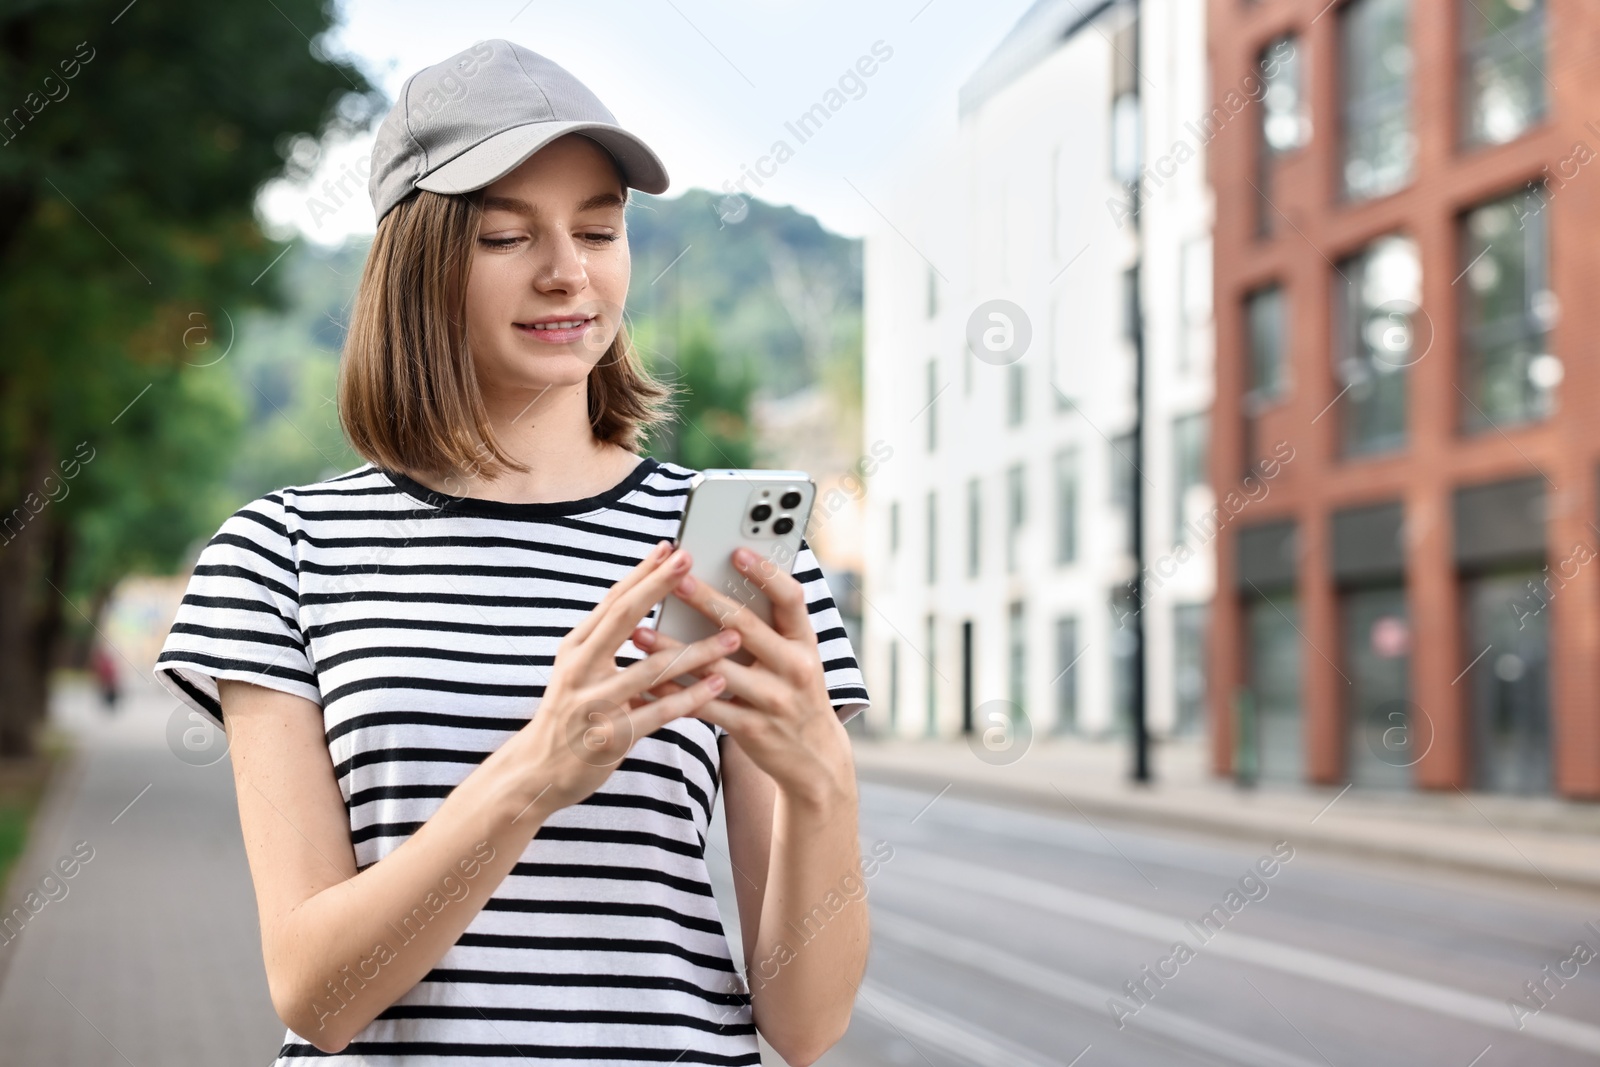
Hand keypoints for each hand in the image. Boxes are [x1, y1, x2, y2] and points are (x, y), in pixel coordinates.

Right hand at [498, 541, 741, 815]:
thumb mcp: (579, 670)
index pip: (613, 601)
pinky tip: (718, 683)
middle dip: (659, 586)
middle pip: (624, 618)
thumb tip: (640, 597)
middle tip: (690, 562)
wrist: (538, 770)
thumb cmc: (569, 714)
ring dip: (696, 650)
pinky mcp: (612, 736)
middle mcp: (582, 669)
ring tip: (733, 635)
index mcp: (577, 648)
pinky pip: (658, 711)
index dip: (642, 573)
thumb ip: (607, 640)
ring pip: (651, 668)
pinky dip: (691, 697)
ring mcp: (595, 703)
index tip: (670, 548)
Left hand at [630, 547, 852, 806]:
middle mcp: (795, 667)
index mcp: (805, 641)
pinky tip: (646, 681)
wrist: (814, 758)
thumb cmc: (795, 693)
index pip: (791, 598)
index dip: (766, 573)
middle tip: (674, 580)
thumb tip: (725, 582)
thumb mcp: (797, 657)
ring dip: (674, 650)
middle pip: (746, 627)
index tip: (736, 551)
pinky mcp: (752, 729)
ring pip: (716, 669)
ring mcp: (774, 700)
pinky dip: (673, 693)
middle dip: (707, 601)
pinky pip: (705, 707)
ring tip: (640, 633)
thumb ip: (770, 626)